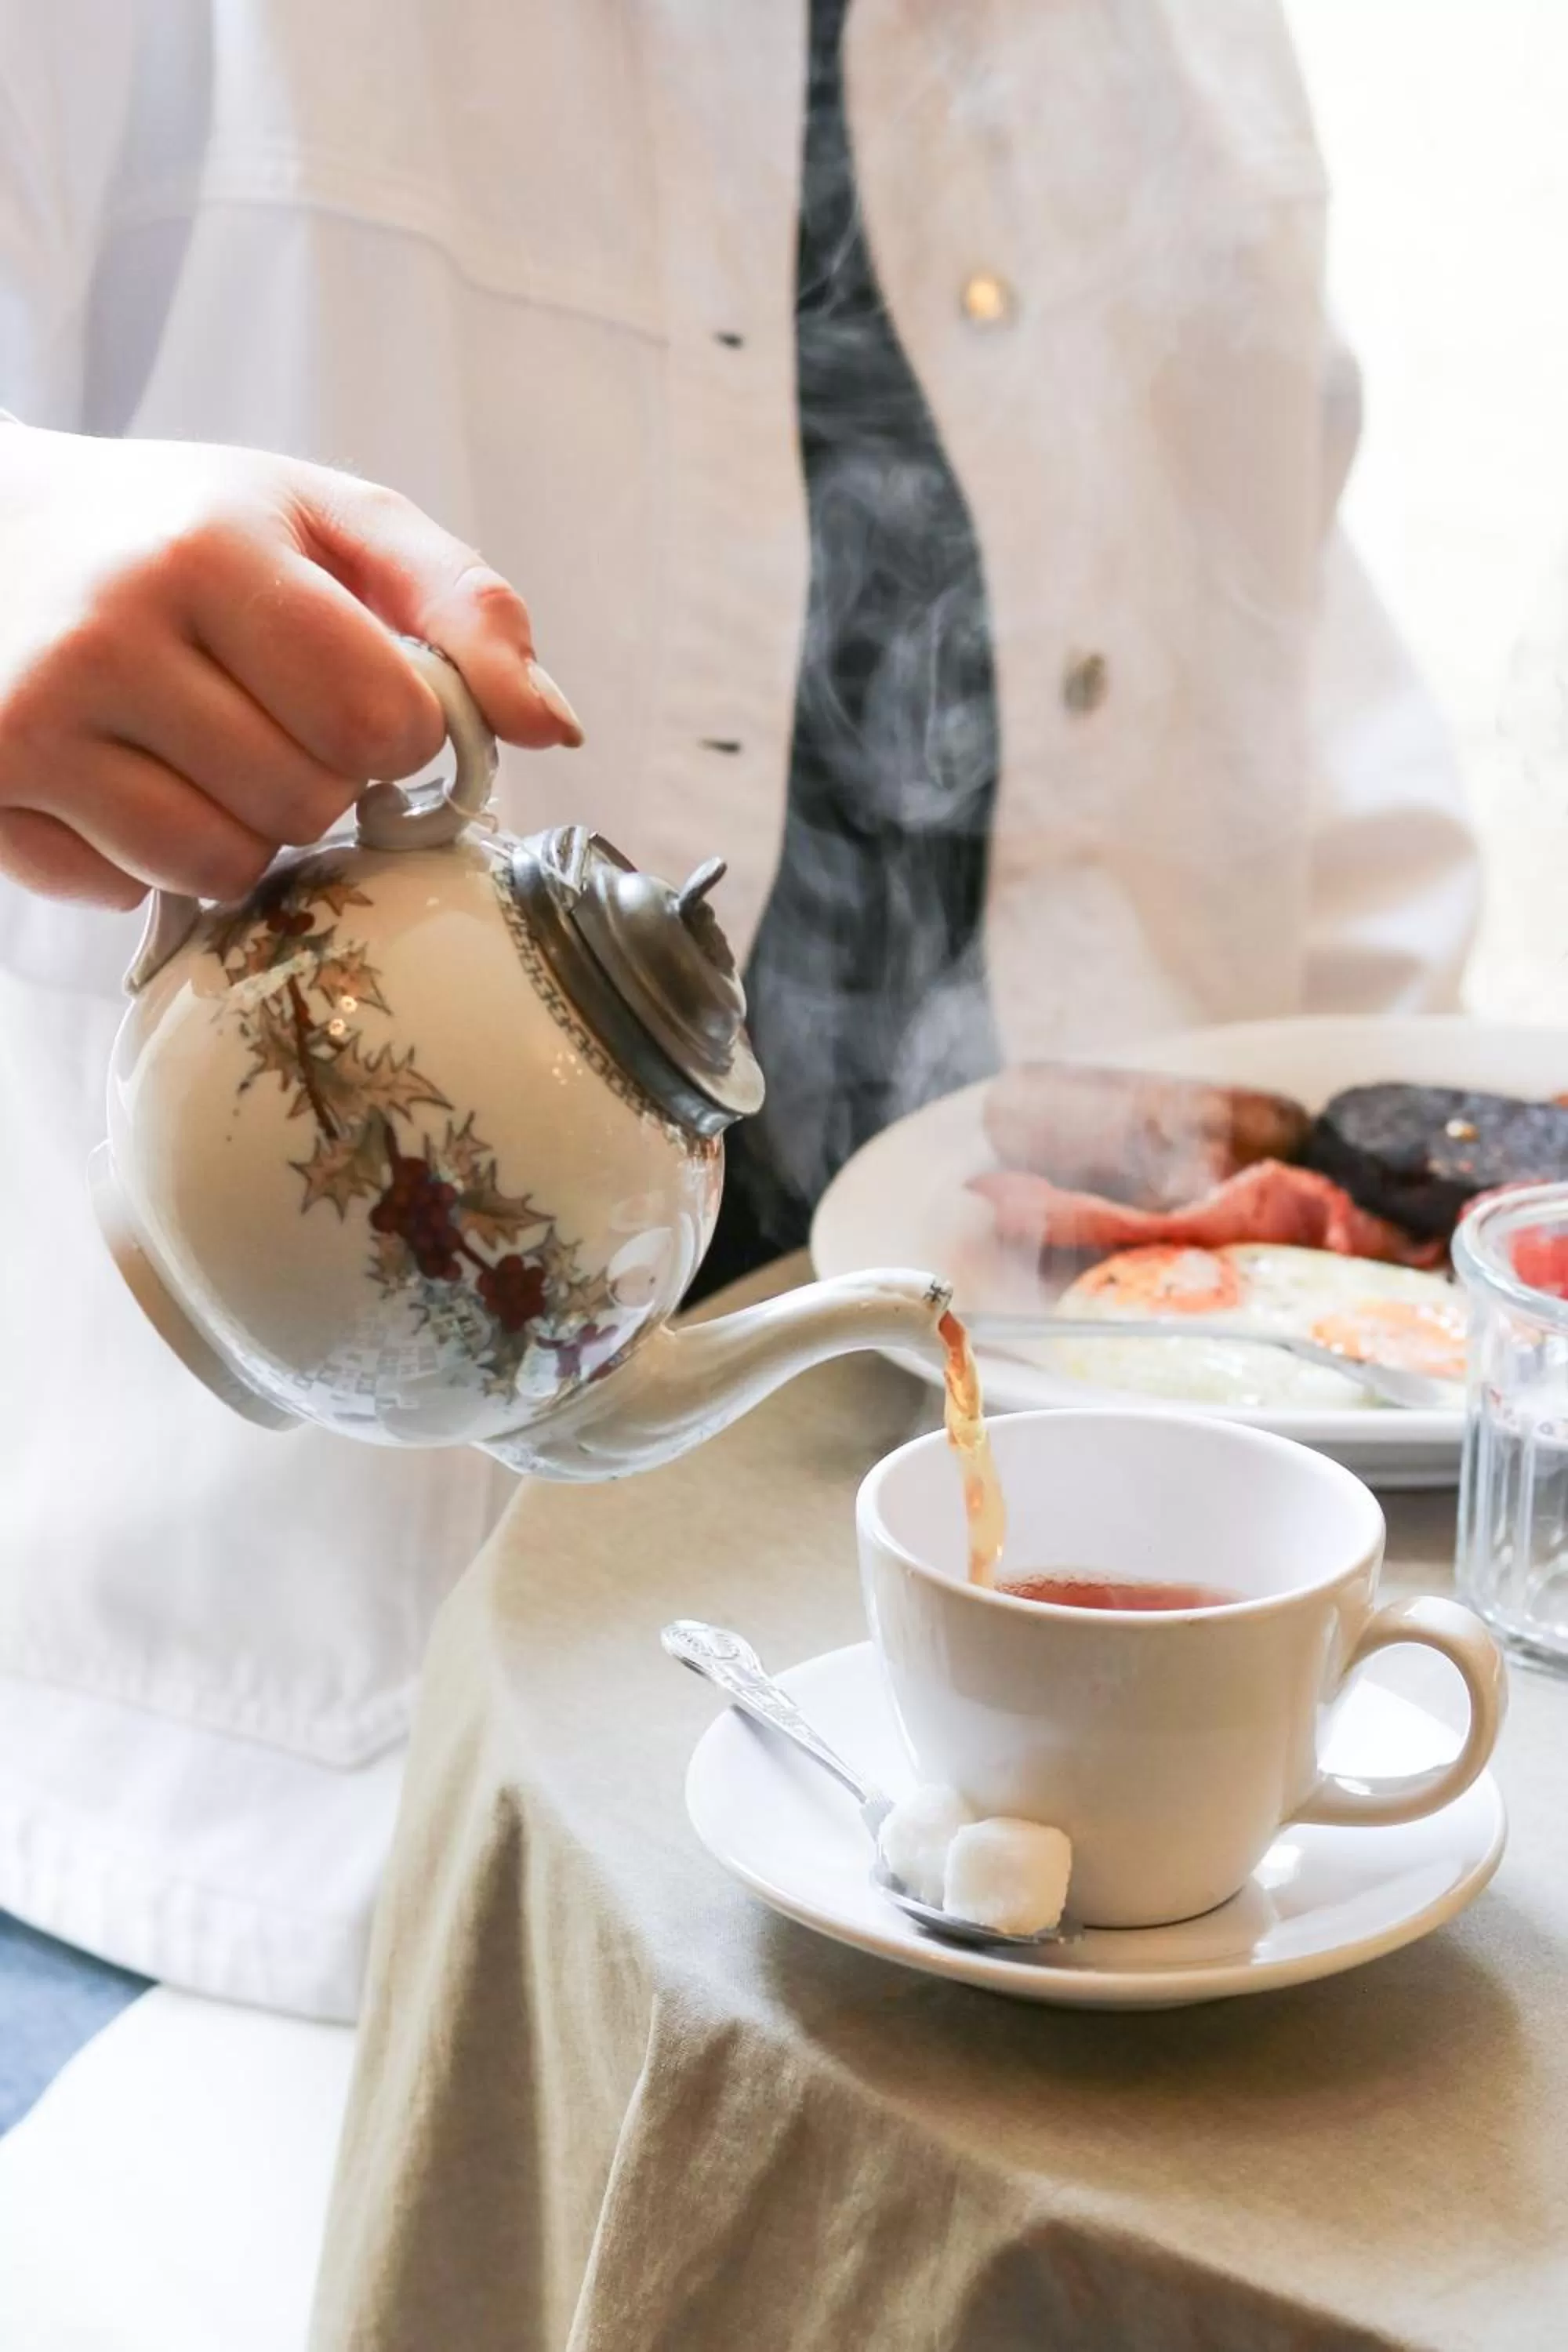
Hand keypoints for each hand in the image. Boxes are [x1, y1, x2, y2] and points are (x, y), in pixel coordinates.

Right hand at [0, 425, 583, 908]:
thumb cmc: (178, 527)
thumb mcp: (326, 517)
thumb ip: (463, 605)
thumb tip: (554, 728)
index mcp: (206, 553)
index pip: (381, 721)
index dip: (397, 726)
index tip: (357, 688)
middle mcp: (105, 641)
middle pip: (307, 805)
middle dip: (316, 775)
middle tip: (261, 710)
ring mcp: (30, 730)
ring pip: (221, 869)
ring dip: (239, 828)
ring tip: (196, 745)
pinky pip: (127, 893)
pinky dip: (144, 856)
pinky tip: (119, 774)